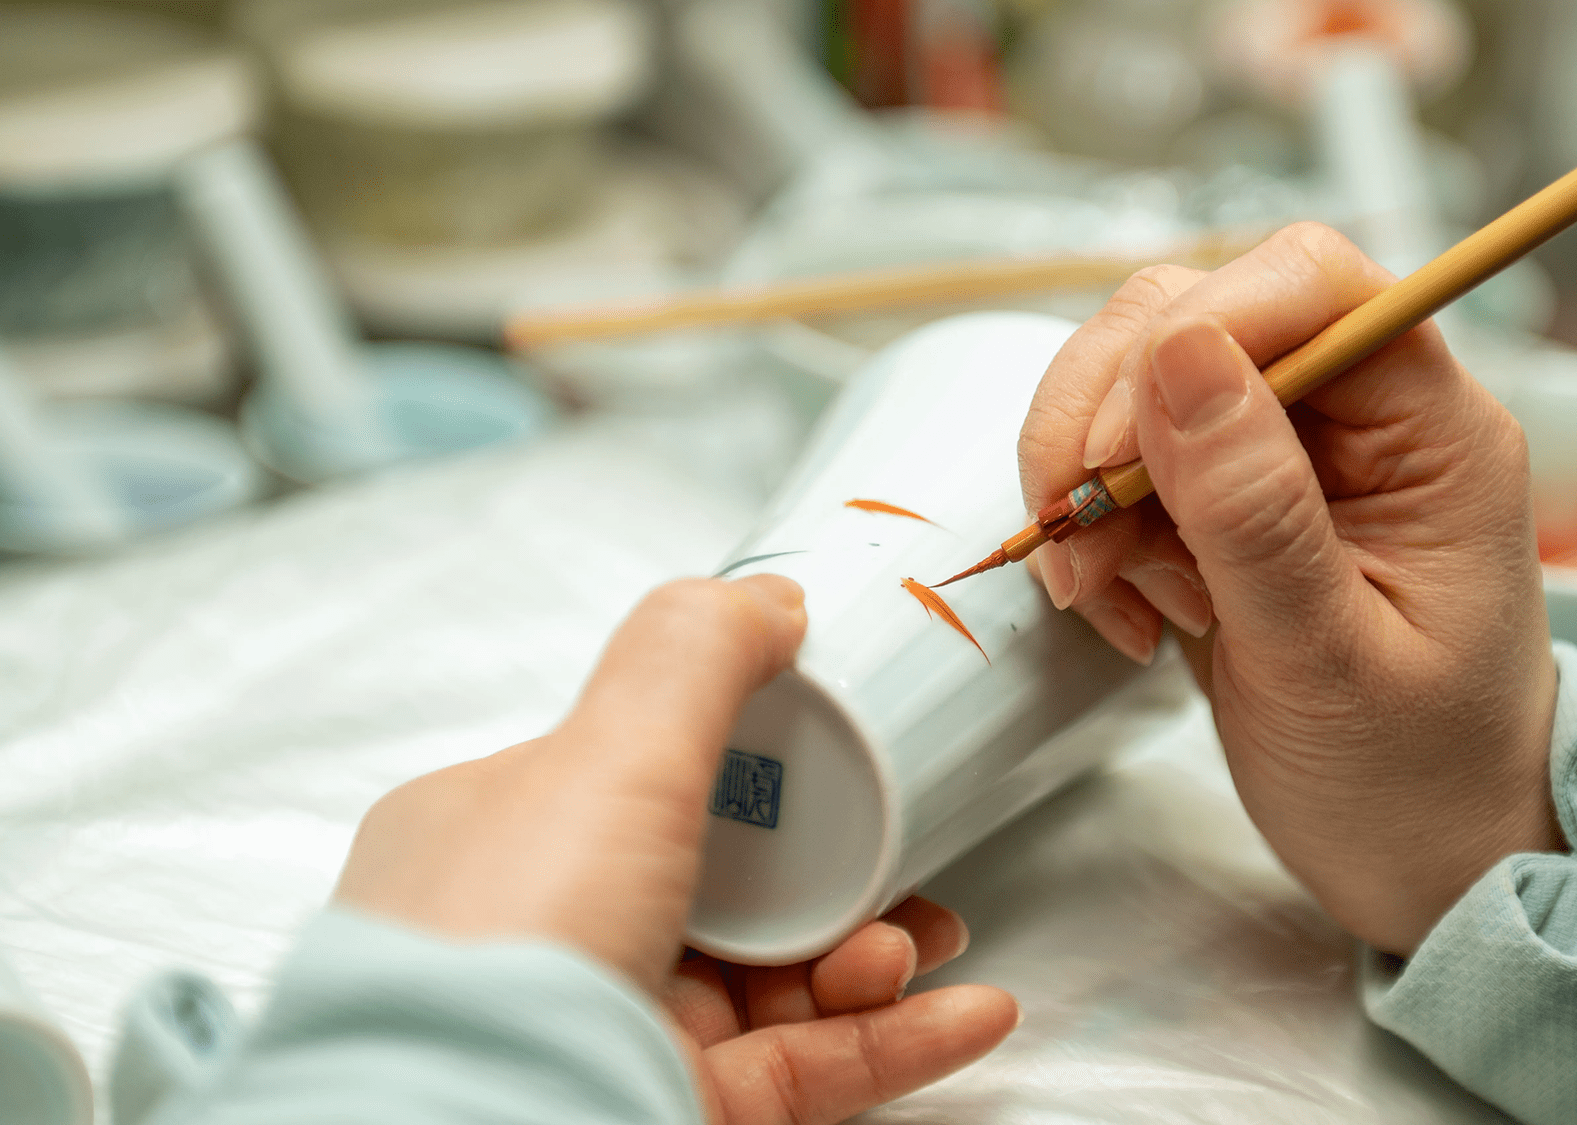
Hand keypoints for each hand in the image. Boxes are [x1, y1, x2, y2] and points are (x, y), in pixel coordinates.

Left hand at [337, 575, 1018, 1123]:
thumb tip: (765, 601)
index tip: (851, 760)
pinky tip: (969, 1014)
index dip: (761, 770)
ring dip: (874, 957)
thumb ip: (694, 660)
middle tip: (913, 872)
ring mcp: (610, 1029)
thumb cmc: (511, 951)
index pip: (648, 779)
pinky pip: (804, 1067)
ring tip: (926, 944)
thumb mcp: (609, 756)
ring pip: (774, 981)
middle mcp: (548, 934)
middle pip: (732, 886)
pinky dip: (894, 1040)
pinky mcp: (669, 1107)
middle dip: (845, 877)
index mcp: (502, 833)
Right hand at [1019, 223, 1561, 955]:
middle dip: (1106, 416)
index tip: (1116, 449)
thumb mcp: (1331, 661)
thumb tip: (1175, 352)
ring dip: (1085, 479)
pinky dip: (1093, 528)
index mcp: (1432, 430)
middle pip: (1196, 313)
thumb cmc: (1415, 779)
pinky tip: (1125, 611)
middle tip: (1077, 539)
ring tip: (1098, 592)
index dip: (1197, 328)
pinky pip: (1124, 461)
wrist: (1425, 862)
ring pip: (1138, 381)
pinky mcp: (1229, 500)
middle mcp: (1360, 415)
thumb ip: (1255, 511)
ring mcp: (1289, 454)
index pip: (1310, 284)